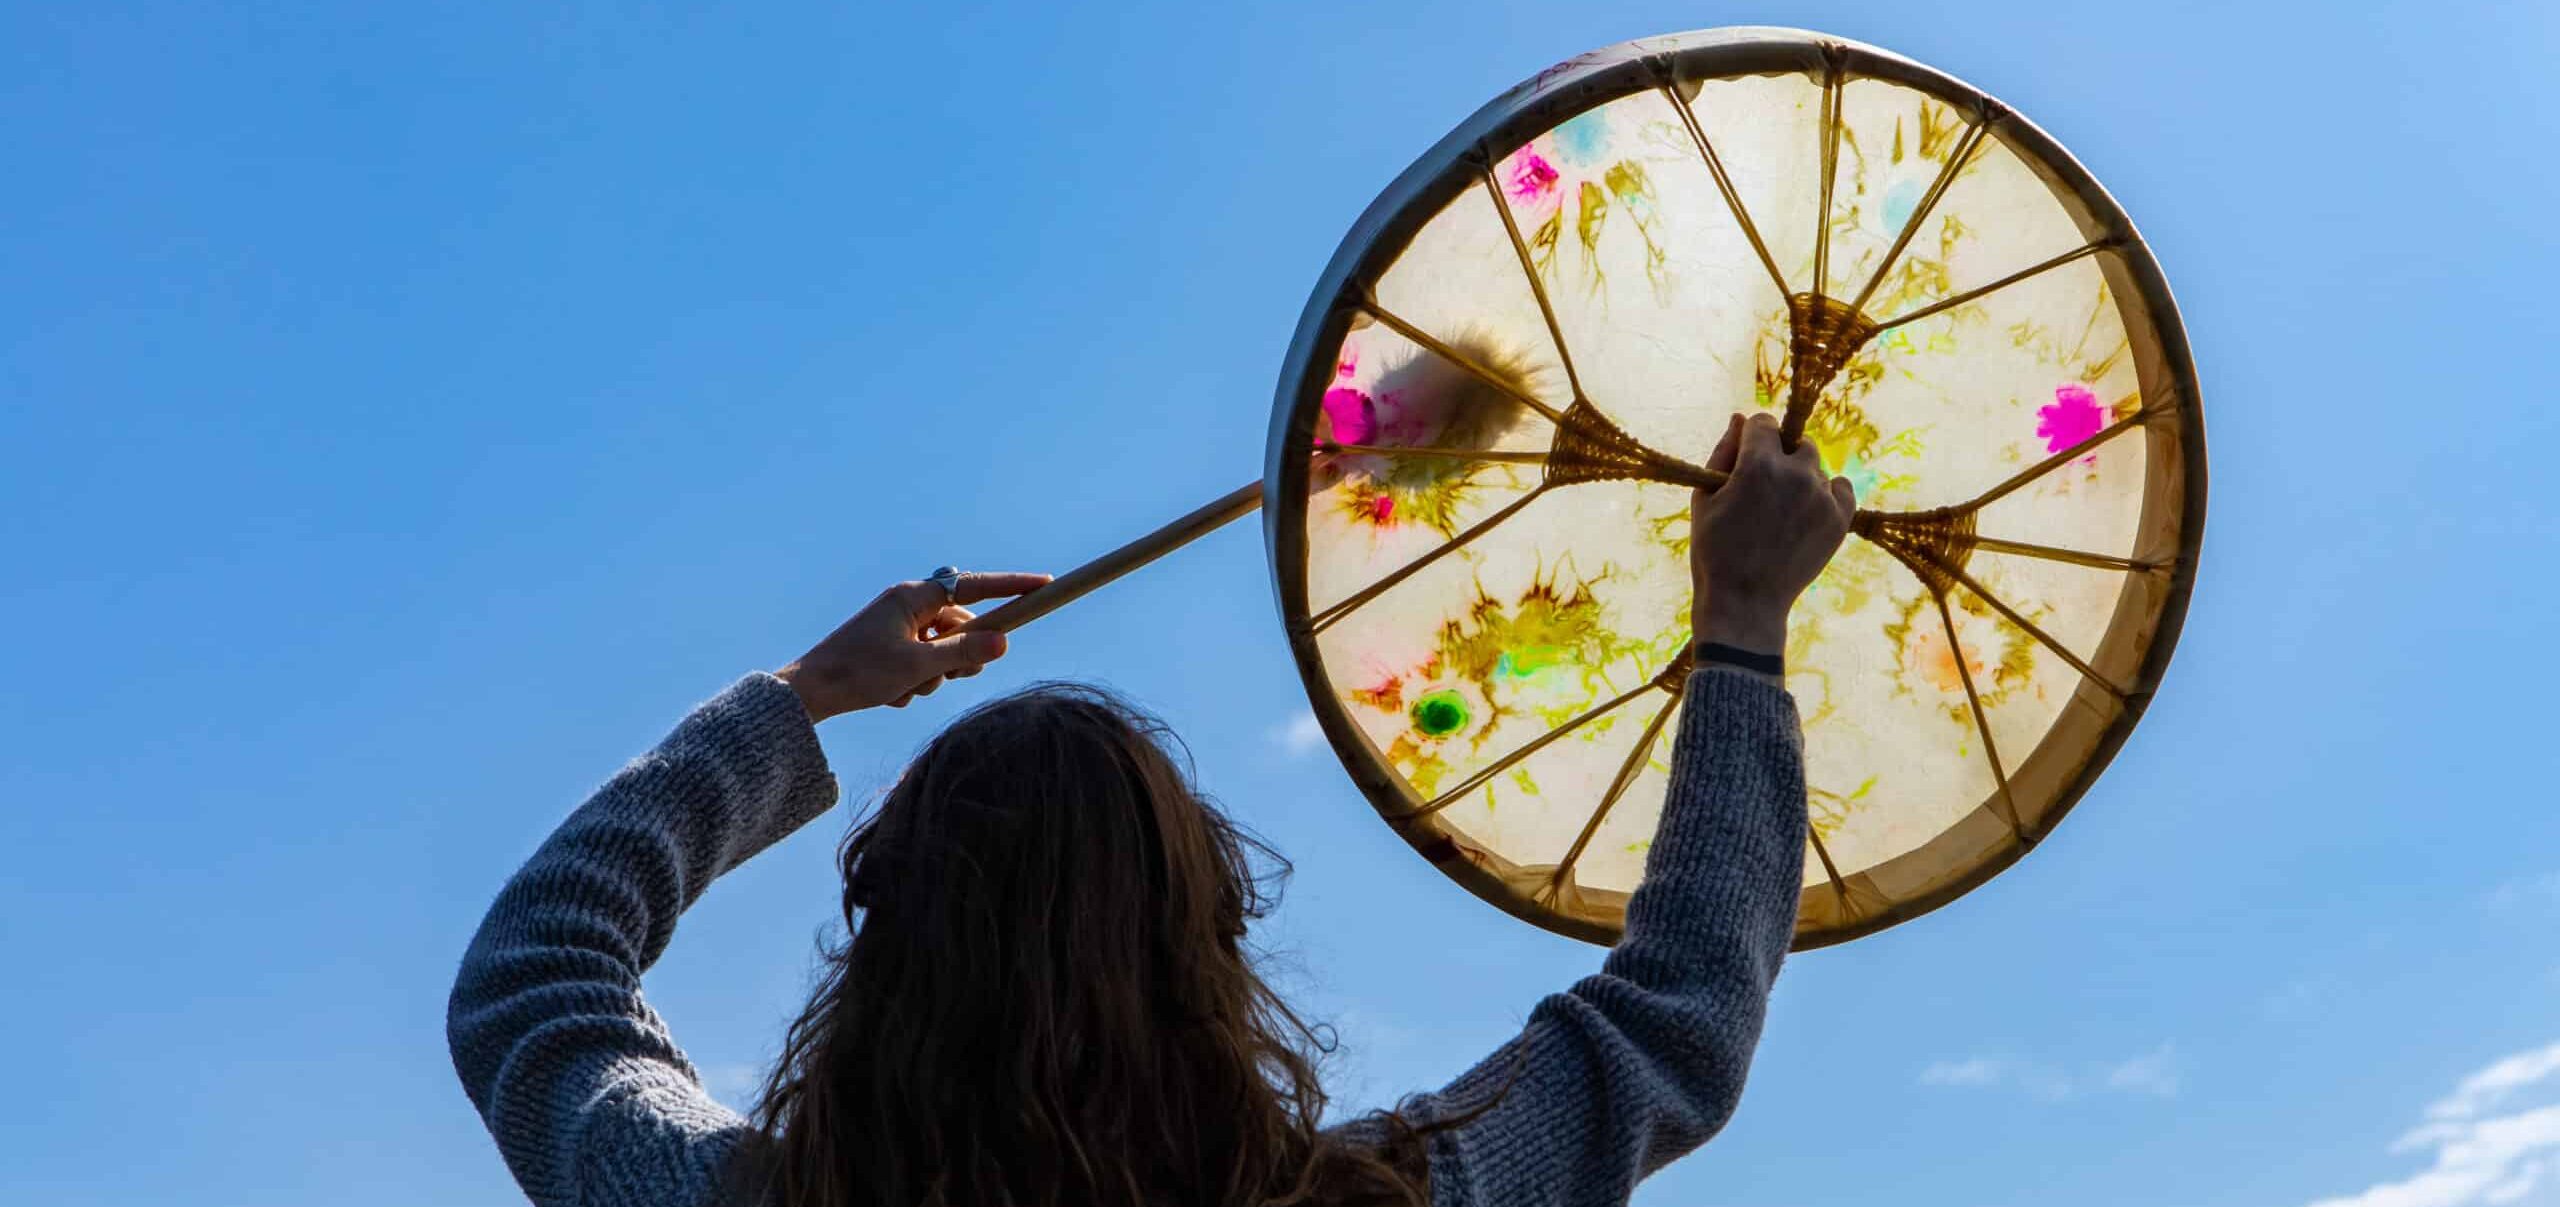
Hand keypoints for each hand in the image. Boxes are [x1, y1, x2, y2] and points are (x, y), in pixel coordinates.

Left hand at [775, 571, 1051, 722]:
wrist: (809, 693)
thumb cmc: (859, 674)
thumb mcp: (919, 666)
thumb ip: (963, 653)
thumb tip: (1004, 642)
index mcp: (913, 598)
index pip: (974, 587)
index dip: (1011, 587)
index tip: (1043, 585)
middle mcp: (907, 606)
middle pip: (960, 626)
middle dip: (960, 656)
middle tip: (950, 675)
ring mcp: (897, 626)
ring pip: (941, 651)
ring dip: (933, 676)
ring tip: (906, 689)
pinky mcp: (888, 647)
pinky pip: (921, 664)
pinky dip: (915, 682)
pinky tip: (890, 694)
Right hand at [1689, 413, 1854, 658]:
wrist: (1745, 602)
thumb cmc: (1714, 549)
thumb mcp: (1705, 498)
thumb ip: (1723, 452)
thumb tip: (1740, 418)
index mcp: (1758, 464)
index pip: (1764, 422)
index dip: (1752, 439)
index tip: (1745, 460)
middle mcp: (1796, 474)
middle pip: (1798, 442)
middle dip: (1781, 456)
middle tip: (1765, 489)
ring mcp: (1822, 497)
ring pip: (1817, 467)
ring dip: (1802, 478)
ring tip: (1783, 511)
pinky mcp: (1840, 519)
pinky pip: (1843, 488)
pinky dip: (1828, 494)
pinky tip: (1807, 511)